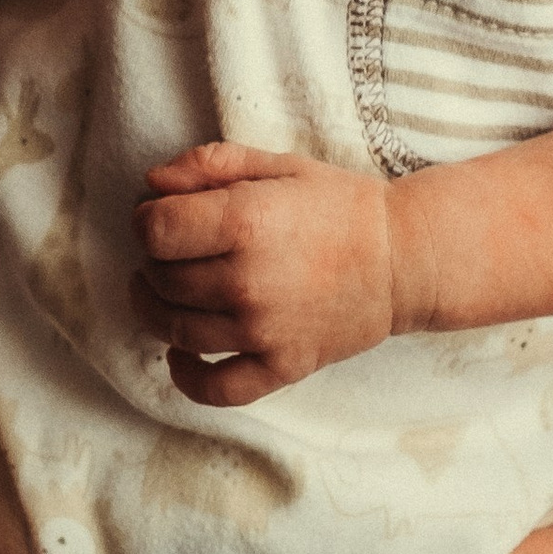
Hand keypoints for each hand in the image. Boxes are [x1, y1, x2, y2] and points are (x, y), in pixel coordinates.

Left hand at [131, 143, 406, 401]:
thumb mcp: (277, 165)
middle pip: (162, 279)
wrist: (405, 258)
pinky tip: (181, 356)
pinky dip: (187, 377)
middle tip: (177, 250)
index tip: (160, 217)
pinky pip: (216, 388)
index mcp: (246, 220)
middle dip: (156, 261)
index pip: (155, 230)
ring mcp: (264, 330)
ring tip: (168, 292)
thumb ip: (211, 165)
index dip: (147, 220)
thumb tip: (151, 182)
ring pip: (176, 330)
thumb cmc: (340, 206)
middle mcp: (248, 279)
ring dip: (158, 310)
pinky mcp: (282, 366)